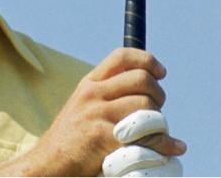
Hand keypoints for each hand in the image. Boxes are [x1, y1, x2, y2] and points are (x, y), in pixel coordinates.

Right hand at [16, 48, 182, 175]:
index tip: (161, 73)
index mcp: (90, 83)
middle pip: (141, 79)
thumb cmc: (72, 138)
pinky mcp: (103, 137)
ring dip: (161, 121)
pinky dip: (164, 144)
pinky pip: (145, 134)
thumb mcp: (84, 105)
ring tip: (157, 132)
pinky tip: (171, 148)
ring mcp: (97, 114)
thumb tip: (147, 88)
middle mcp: (92, 93)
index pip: (122, 57)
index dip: (147, 60)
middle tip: (157, 110)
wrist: (49, 163)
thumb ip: (108, 94)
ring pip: (147, 106)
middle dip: (158, 94)